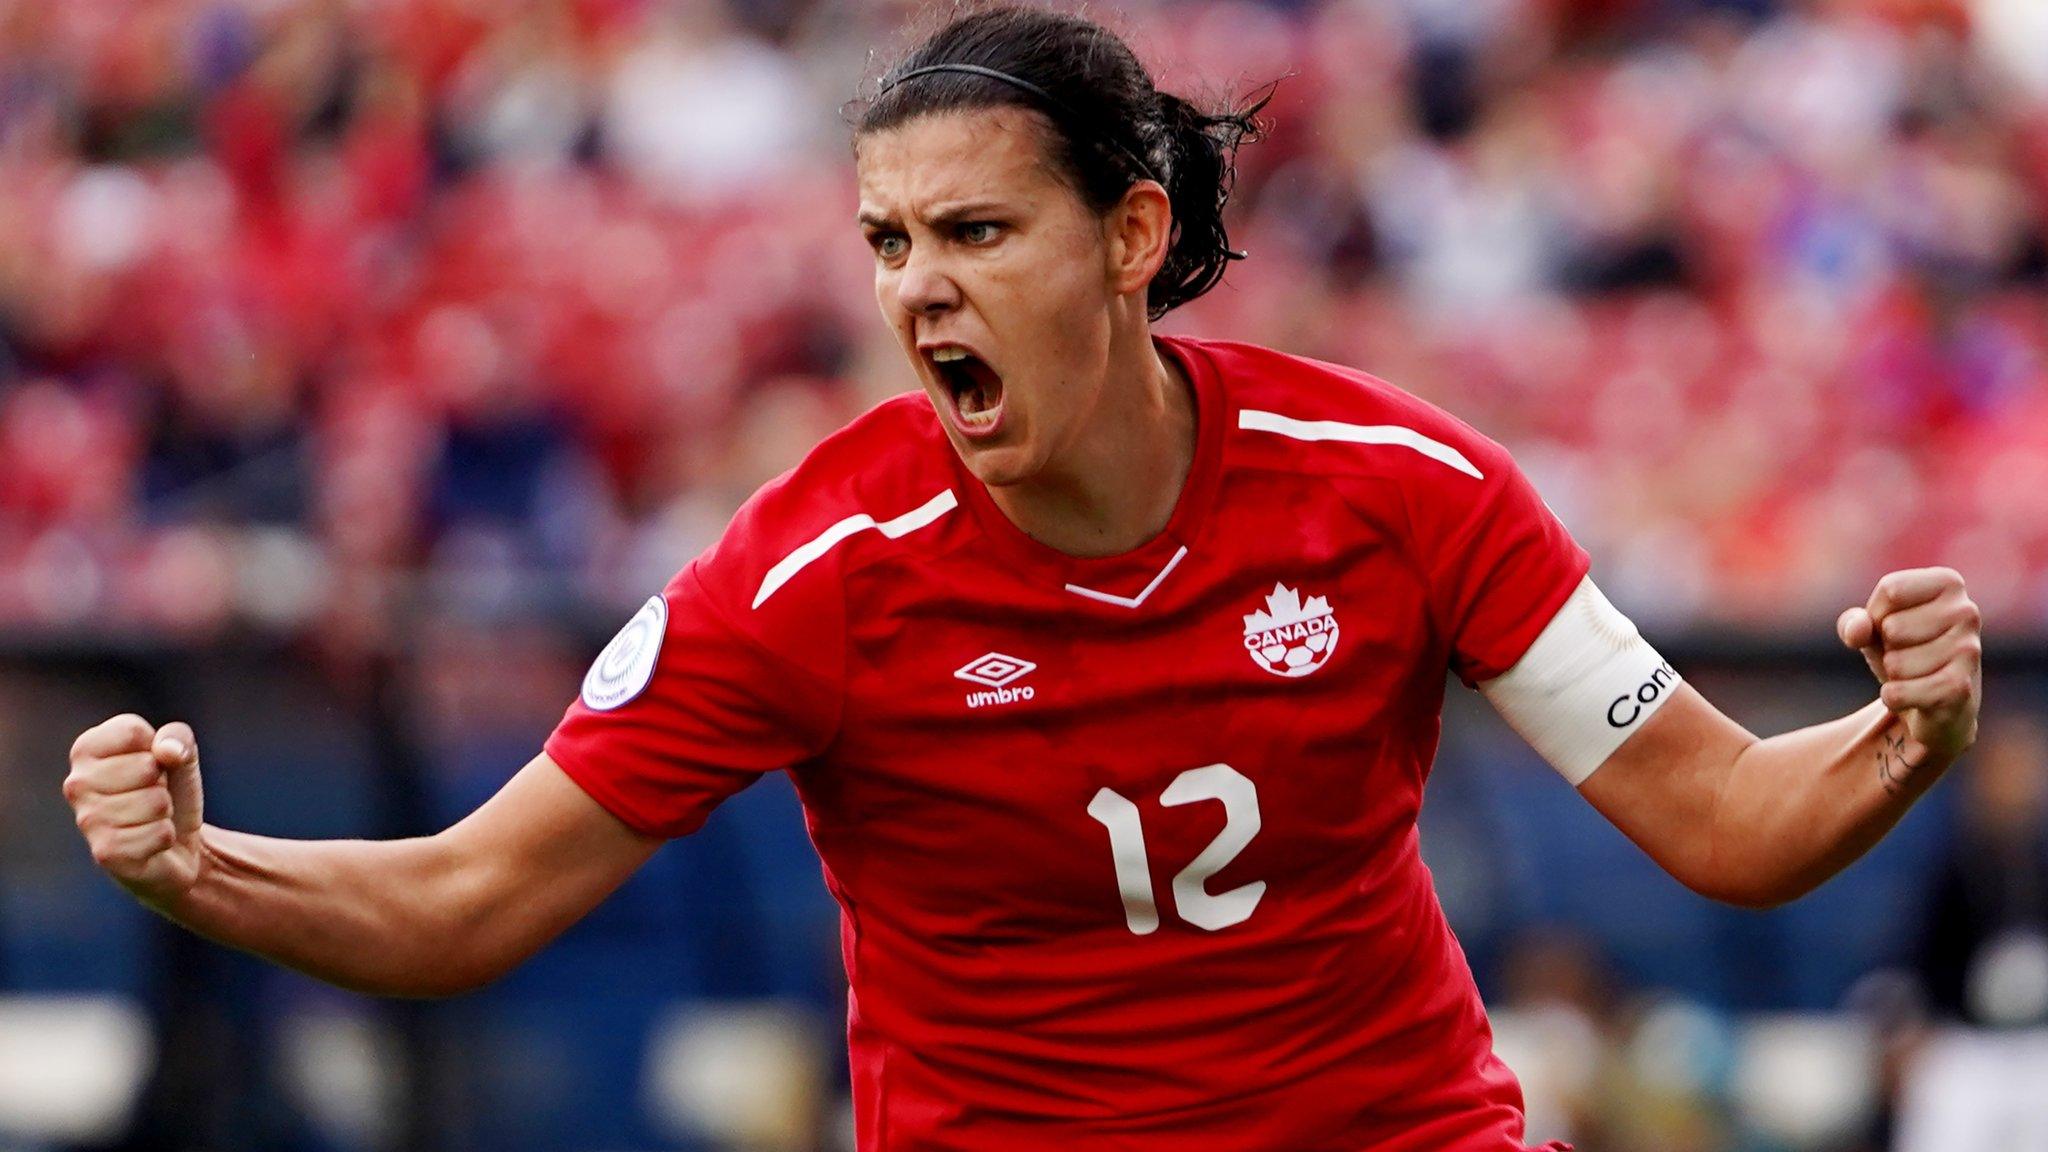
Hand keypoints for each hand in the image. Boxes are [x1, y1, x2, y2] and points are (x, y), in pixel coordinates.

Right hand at [63, 714, 206, 908]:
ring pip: (156, 802)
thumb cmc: (170, 790)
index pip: (133, 732)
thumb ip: (177, 737)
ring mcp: (87, 820)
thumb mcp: (181, 754)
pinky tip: (149, 841)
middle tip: (152, 795)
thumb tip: (167, 752)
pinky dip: (166, 836)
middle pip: (147, 767)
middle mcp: (76, 784)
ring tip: (151, 817)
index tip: (152, 763)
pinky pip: (160, 833)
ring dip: (165, 811)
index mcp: (86, 750)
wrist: (174, 844)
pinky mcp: (105, 852)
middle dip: (163, 782)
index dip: (158, 748)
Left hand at [1837, 567, 1981, 765]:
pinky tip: (1909, 697)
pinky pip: (1900, 692)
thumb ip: (1854, 623)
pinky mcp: (1960, 688)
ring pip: (1895, 663)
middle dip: (1887, 647)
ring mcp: (1969, 650)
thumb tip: (1857, 630)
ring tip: (1913, 674)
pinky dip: (1892, 697)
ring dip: (1892, 674)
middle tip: (1907, 655)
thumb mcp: (1873, 629)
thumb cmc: (1904, 651)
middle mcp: (1967, 612)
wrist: (1937, 702)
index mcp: (1948, 583)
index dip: (1877, 613)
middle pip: (1892, 627)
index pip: (1891, 589)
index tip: (1893, 625)